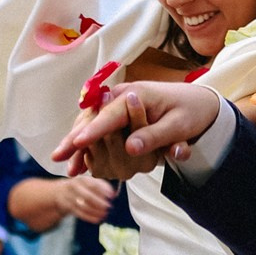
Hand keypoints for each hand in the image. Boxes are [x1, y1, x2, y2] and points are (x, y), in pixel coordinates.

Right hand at [55, 81, 222, 176]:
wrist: (198, 101)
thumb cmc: (190, 112)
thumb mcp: (179, 125)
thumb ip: (154, 136)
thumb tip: (130, 148)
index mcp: (137, 95)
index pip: (110, 114)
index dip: (93, 130)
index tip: (77, 143)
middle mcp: (122, 96)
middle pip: (92, 117)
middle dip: (75, 137)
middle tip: (57, 156)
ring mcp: (117, 103)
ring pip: (90, 121)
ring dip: (76, 140)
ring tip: (60, 159)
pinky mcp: (117, 112)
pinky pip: (96, 125)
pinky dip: (84, 139)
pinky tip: (76, 157)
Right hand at [57, 174, 116, 223]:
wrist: (59, 192)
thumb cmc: (80, 188)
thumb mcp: (89, 183)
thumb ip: (101, 187)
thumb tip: (115, 194)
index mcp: (82, 179)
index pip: (93, 183)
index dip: (104, 190)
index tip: (112, 195)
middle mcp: (75, 187)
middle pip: (87, 195)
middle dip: (99, 202)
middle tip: (109, 206)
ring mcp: (69, 197)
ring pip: (83, 206)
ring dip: (95, 211)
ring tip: (104, 214)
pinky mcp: (67, 206)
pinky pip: (79, 213)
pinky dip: (89, 217)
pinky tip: (97, 219)